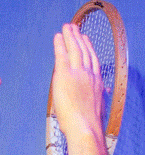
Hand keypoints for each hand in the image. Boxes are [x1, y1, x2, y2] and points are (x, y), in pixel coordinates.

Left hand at [52, 23, 103, 140]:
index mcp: (97, 82)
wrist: (85, 127)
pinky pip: (62, 55)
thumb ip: (90, 103)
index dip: (89, 48)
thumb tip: (90, 109)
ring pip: (74, 50)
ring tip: (67, 27)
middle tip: (75, 28)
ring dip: (70, 36)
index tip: (86, 39)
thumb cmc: (88, 126)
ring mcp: (78, 74)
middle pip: (84, 51)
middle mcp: (89, 75)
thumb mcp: (93, 111)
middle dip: (79, 38)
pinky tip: (57, 37)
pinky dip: (60, 45)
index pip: (93, 60)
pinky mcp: (65, 76)